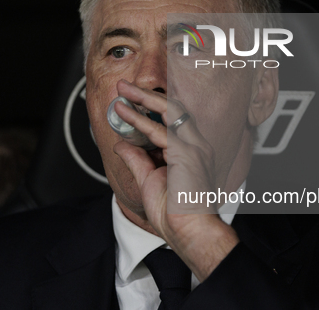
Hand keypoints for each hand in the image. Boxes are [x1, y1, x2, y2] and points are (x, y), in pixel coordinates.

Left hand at [112, 79, 238, 280]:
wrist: (191, 232)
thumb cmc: (176, 213)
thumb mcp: (149, 180)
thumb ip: (136, 159)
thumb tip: (122, 144)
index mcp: (191, 152)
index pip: (171, 121)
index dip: (150, 108)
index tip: (130, 101)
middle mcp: (196, 145)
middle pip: (172, 109)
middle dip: (147, 94)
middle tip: (125, 86)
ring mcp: (194, 148)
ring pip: (168, 111)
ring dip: (142, 98)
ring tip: (123, 90)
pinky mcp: (187, 154)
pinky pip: (159, 131)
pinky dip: (139, 120)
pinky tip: (124, 113)